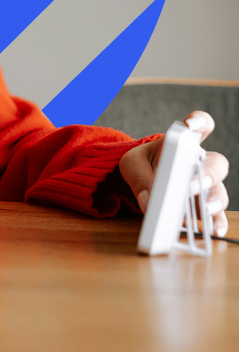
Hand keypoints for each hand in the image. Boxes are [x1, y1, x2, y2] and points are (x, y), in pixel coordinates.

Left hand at [119, 110, 229, 236]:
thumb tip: (148, 201)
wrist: (140, 179)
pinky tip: (213, 229)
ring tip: (204, 210)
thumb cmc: (142, 164)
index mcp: (184, 143)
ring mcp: (205, 185)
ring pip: (219, 190)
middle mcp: (200, 162)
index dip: (200, 122)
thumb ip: (139, 177)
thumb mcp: (132, 164)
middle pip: (216, 163)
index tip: (192, 125)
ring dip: (213, 200)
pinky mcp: (203, 206)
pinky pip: (216, 214)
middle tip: (191, 185)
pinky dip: (217, 222)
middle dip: (208, 173)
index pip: (200, 125)